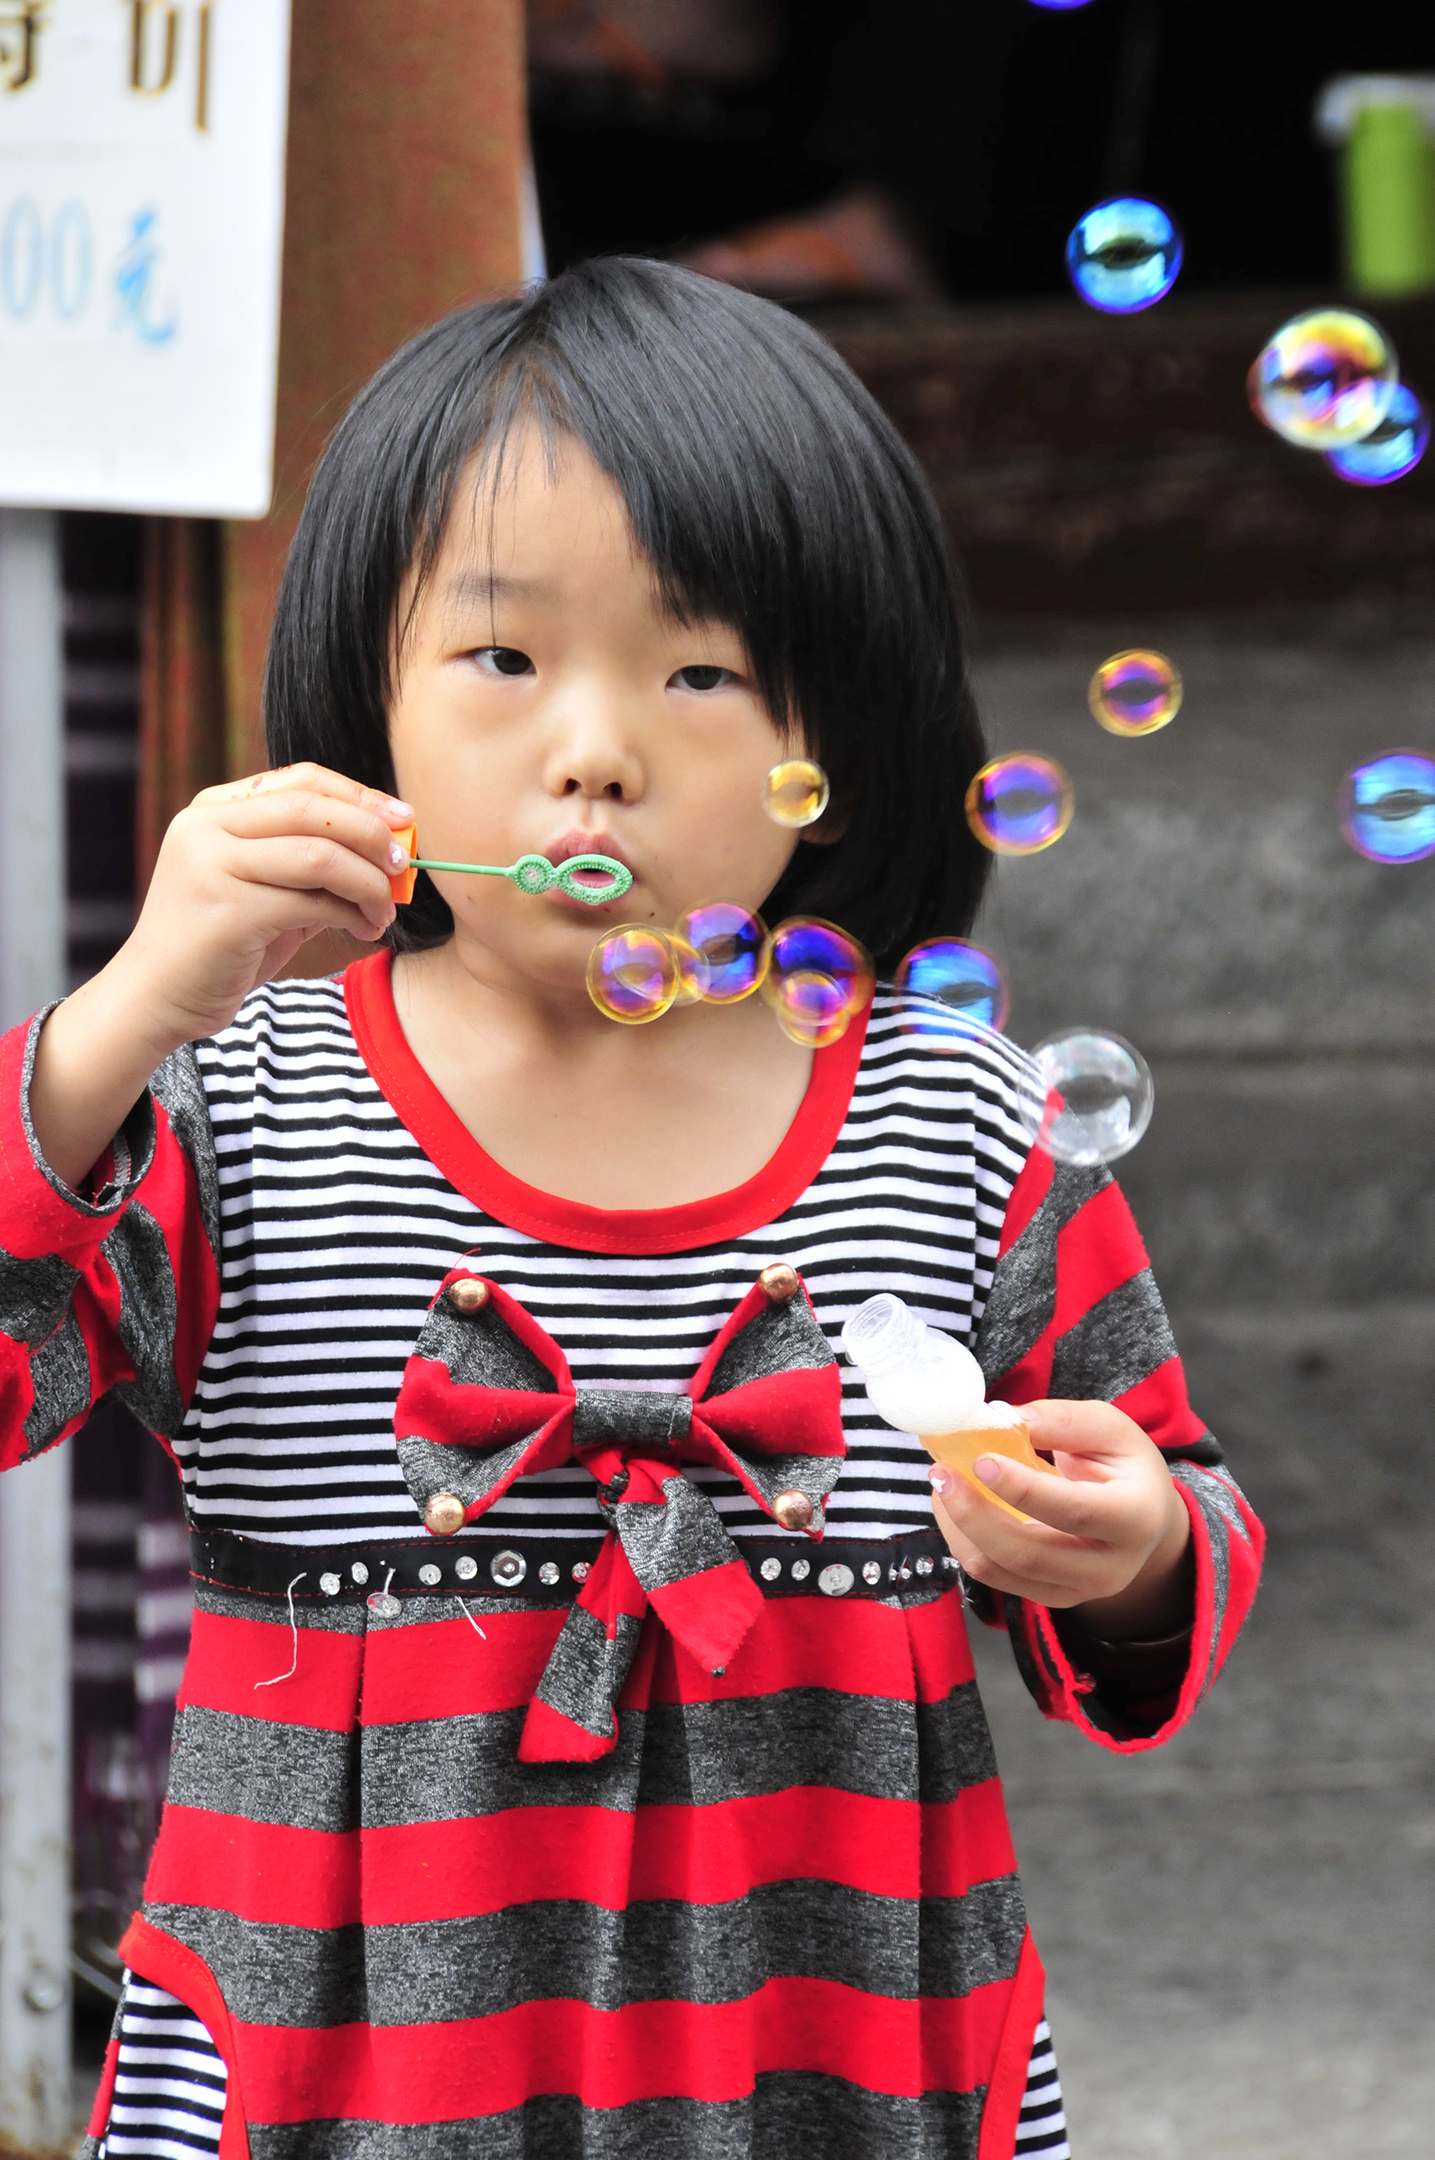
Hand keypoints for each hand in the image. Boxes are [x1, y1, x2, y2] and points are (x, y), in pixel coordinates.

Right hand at [31, 765, 411, 1188]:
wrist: (158, 998)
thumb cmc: (221, 945)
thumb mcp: (265, 888)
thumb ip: (312, 861)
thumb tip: (392, 846)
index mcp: (215, 810)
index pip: (302, 781)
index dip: (359, 795)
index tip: (402, 819)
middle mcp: (206, 827)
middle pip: (314, 808)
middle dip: (371, 834)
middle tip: (402, 865)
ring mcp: (212, 866)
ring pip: (320, 854)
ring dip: (367, 883)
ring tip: (383, 912)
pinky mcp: (227, 911)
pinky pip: (312, 901)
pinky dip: (350, 914)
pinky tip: (362, 929)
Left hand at [931, 1398, 1192, 1639]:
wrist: (1146, 1523)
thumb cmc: (1126, 1468)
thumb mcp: (1111, 1429)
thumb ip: (1065, 1421)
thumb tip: (1010, 1420)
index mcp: (1135, 1518)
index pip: (1074, 1512)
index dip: (1023, 1490)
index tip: (981, 1460)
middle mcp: (1109, 1567)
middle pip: (1029, 1555)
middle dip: (974, 1514)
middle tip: (942, 1473)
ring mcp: (1078, 1591)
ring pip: (1001, 1571)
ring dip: (959, 1527)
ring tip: (942, 1483)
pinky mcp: (1050, 1598)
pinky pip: (993, 1576)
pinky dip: (964, 1540)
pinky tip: (955, 1505)